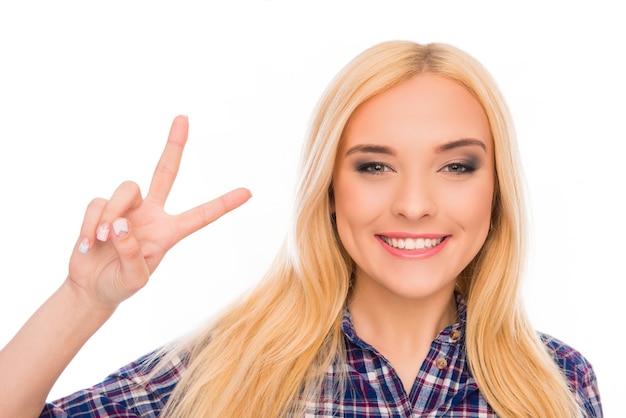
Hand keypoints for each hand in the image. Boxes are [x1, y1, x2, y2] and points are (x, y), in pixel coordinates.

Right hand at [66, 115, 250, 307]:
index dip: (223, 204)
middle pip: (165, 171)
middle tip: (183, 117)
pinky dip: (90, 224)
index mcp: (169, 232)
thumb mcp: (134, 280)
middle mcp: (151, 214)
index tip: (249, 192)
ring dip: (112, 214)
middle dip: (174, 145)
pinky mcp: (102, 208)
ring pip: (125, 189)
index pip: (201, 215)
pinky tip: (89, 244)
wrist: (90, 288)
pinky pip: (97, 204)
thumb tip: (123, 223)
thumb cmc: (119, 286)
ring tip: (103, 240)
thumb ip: (132, 254)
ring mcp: (126, 209)